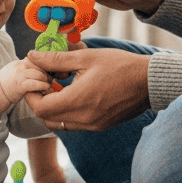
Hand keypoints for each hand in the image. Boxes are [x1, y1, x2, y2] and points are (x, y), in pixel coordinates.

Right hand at [0, 59, 51, 111]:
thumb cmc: (8, 83)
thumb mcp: (17, 70)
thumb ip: (27, 67)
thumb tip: (41, 66)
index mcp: (21, 62)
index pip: (38, 58)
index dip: (46, 64)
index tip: (52, 69)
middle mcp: (20, 66)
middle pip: (40, 65)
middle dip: (48, 71)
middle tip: (52, 77)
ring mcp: (20, 75)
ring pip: (39, 74)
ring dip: (46, 79)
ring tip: (49, 84)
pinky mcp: (20, 85)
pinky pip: (34, 84)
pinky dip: (42, 85)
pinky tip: (45, 87)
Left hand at [24, 47, 150, 130]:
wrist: (149, 82)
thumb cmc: (120, 66)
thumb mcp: (86, 57)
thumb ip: (56, 59)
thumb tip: (32, 55)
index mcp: (78, 101)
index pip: (40, 108)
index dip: (31, 93)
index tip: (35, 78)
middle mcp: (84, 119)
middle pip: (46, 118)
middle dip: (40, 100)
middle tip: (45, 80)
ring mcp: (92, 126)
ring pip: (59, 123)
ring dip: (53, 107)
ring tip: (59, 85)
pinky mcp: (100, 126)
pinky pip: (74, 124)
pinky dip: (66, 111)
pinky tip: (73, 92)